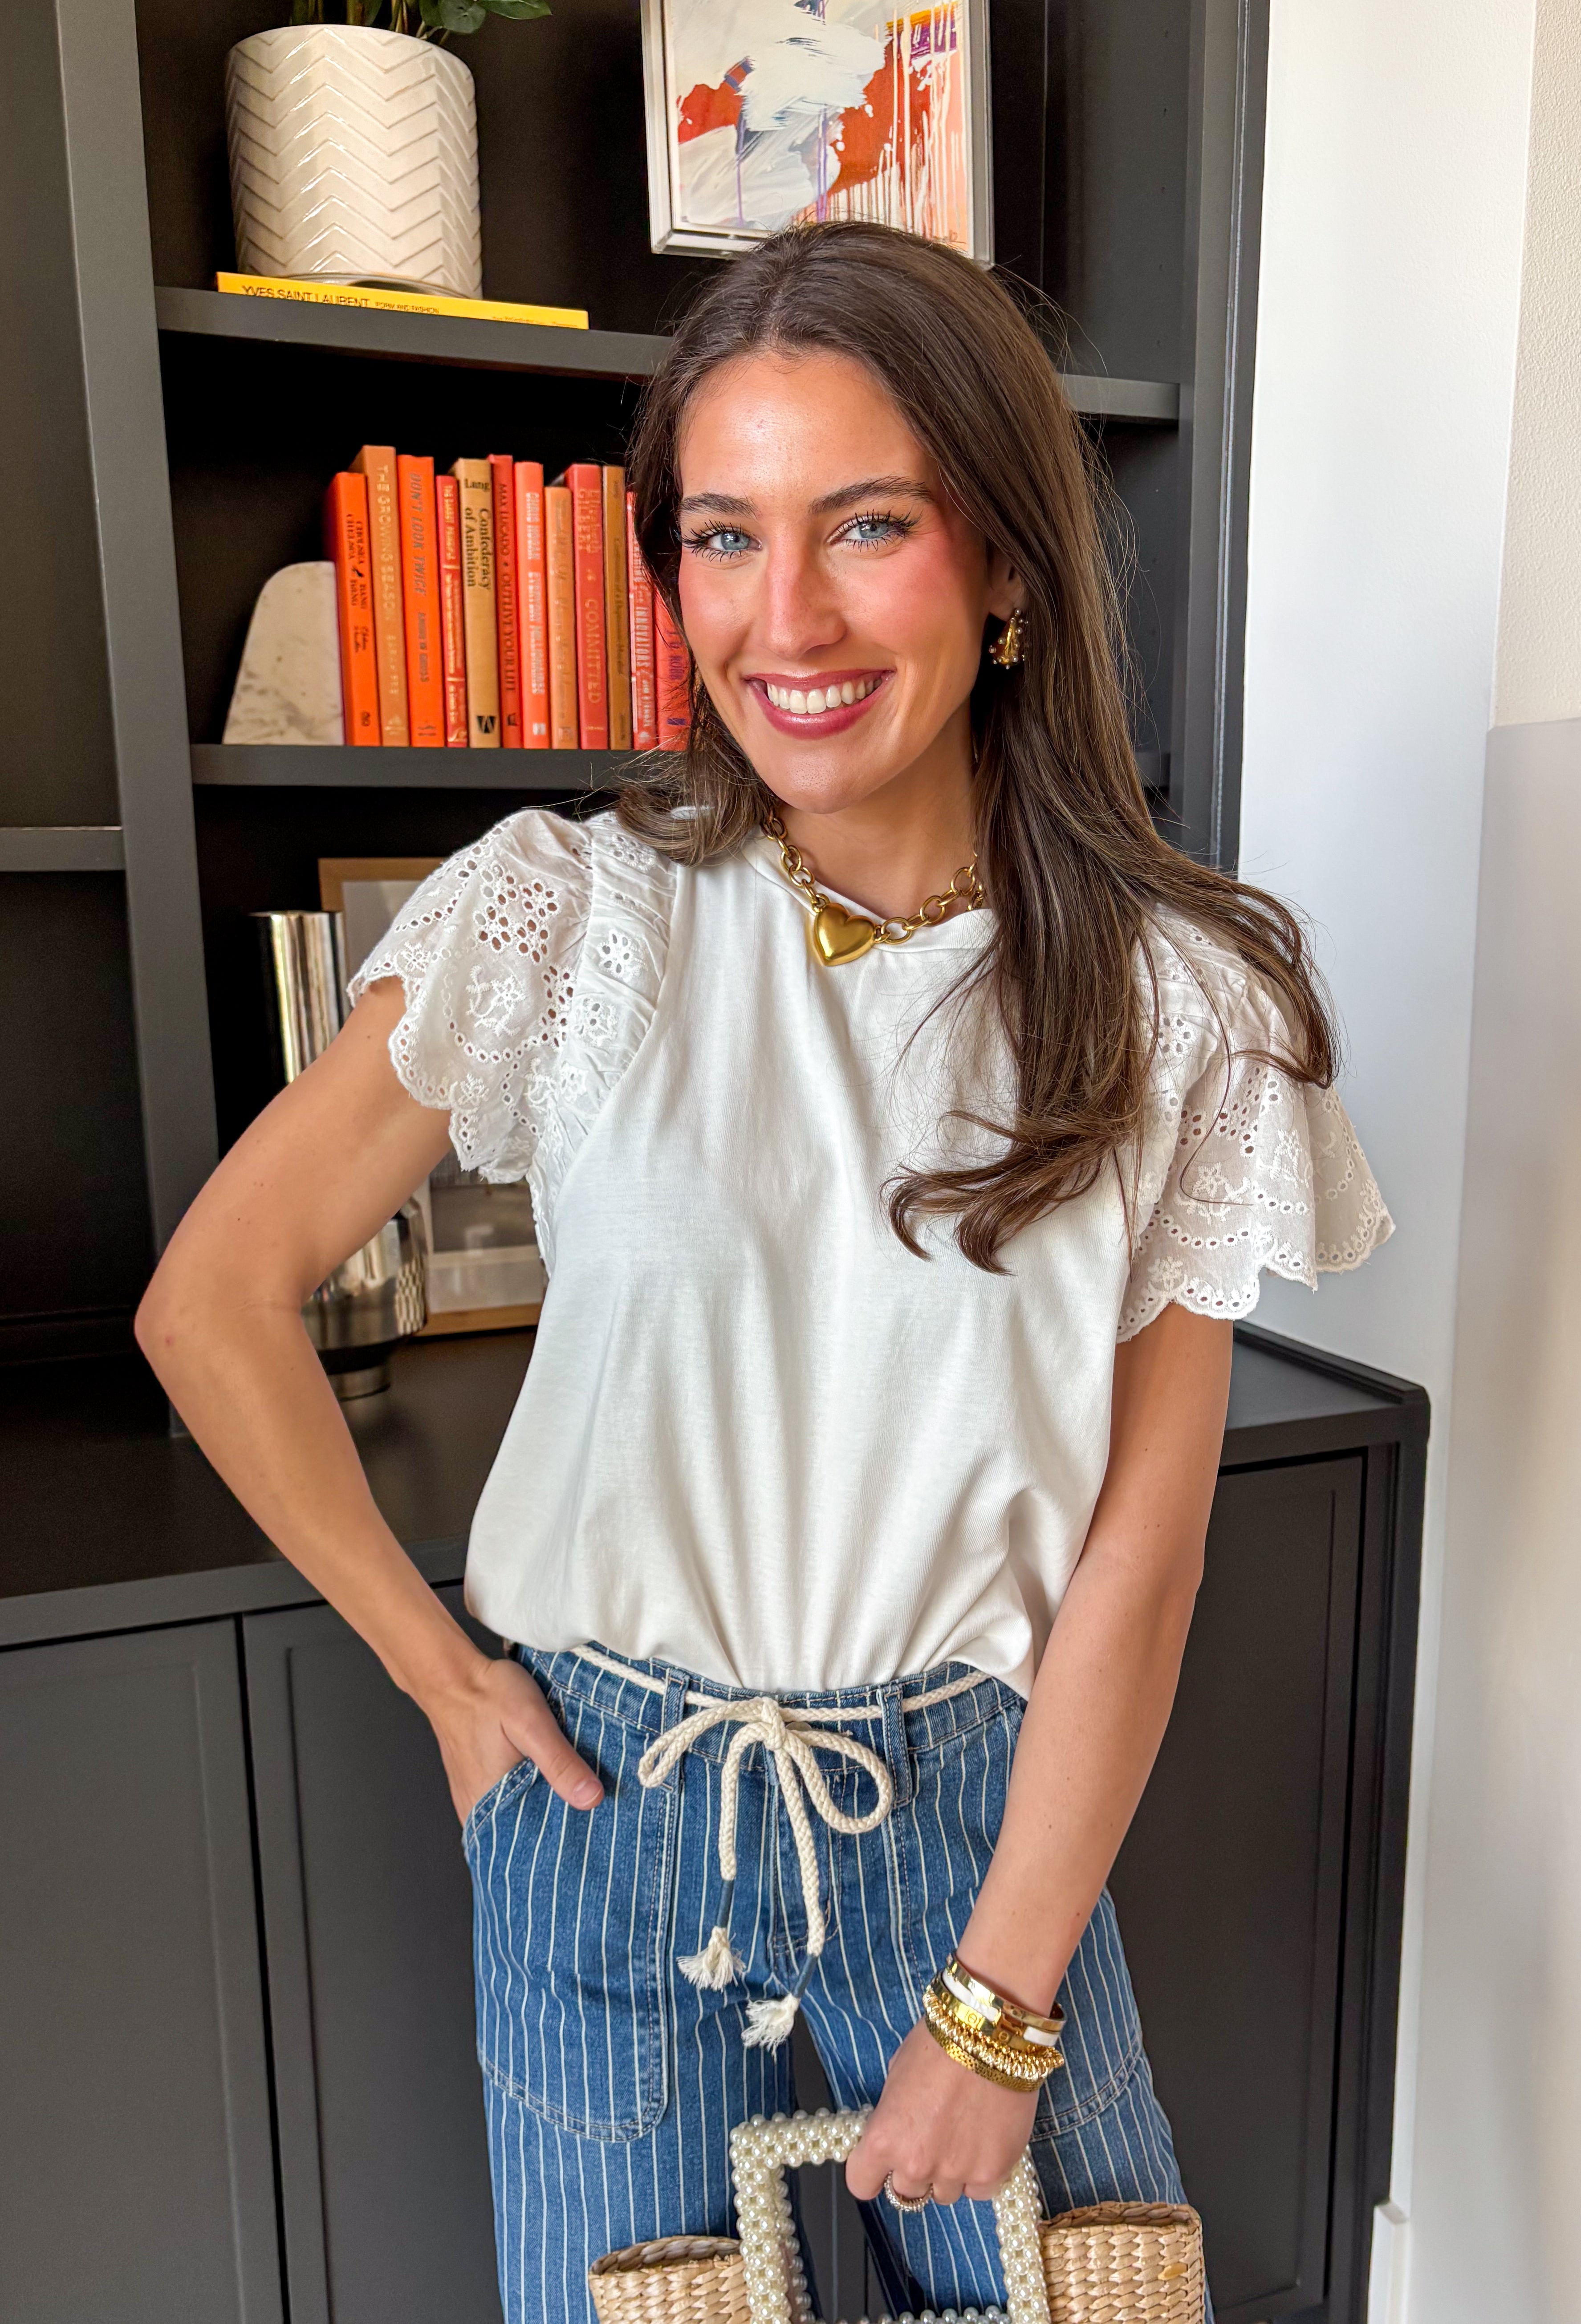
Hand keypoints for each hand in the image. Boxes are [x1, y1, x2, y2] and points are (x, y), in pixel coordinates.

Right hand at [424, 1653, 602, 1824]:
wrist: (451, 1676)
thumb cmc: (488, 1695)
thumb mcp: (532, 1723)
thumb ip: (560, 1762)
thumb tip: (592, 1798)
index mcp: (493, 1806)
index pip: (536, 1844)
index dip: (567, 1837)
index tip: (593, 1829)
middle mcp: (479, 1810)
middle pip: (526, 1834)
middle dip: (556, 1824)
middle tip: (584, 1806)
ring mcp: (473, 1799)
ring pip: (515, 1818)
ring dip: (540, 1809)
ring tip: (566, 1794)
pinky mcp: (473, 1786)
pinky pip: (503, 1804)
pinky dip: (524, 1797)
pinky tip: (540, 1782)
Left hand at [845, 2018, 1039, 2206]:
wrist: (990, 2035)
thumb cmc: (939, 2044)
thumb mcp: (897, 2074)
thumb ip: (892, 2116)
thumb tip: (895, 2131)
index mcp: (883, 2139)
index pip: (862, 2183)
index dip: (872, 2173)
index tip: (882, 2163)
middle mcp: (916, 2164)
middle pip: (907, 2191)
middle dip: (915, 2168)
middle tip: (931, 2138)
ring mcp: (956, 2173)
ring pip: (944, 2193)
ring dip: (949, 2172)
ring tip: (962, 2134)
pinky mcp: (992, 2173)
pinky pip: (979, 2190)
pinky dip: (980, 2173)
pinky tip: (984, 2141)